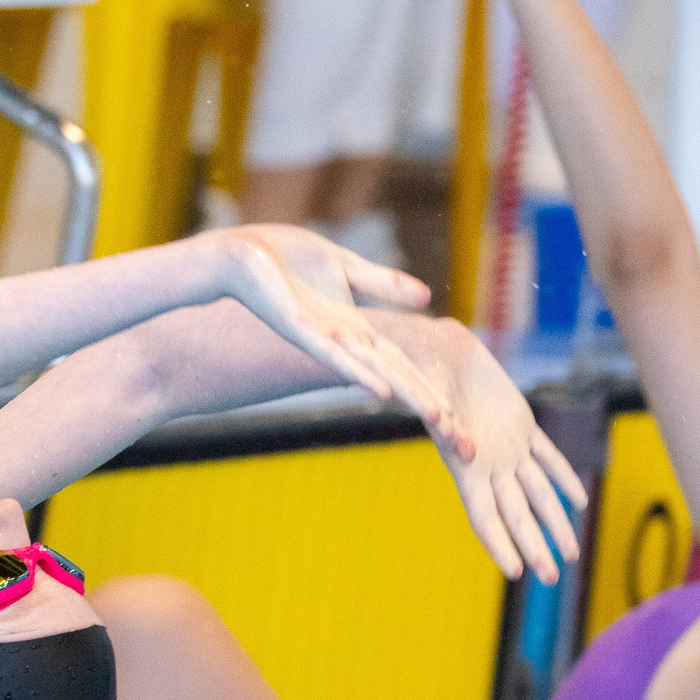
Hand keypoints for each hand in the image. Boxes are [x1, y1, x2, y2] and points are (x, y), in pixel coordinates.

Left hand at [207, 224, 464, 453]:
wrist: (235, 254)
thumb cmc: (281, 259)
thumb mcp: (343, 267)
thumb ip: (381, 284)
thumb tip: (425, 296)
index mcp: (356, 329)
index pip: (405, 367)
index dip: (436, 394)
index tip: (464, 425)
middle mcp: (344, 342)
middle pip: (398, 380)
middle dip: (432, 409)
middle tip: (465, 445)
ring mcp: (322, 338)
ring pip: (373, 373)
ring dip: (407, 396)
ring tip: (439, 420)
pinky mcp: (298, 328)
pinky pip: (332, 355)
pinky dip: (358, 371)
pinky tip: (379, 390)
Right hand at [376, 312, 588, 582]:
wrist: (433, 346)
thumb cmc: (423, 368)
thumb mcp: (429, 393)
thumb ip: (445, 423)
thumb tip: (467, 453)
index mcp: (464, 464)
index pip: (484, 516)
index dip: (500, 545)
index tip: (517, 572)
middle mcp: (487, 463)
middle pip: (516, 514)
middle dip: (535, 546)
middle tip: (553, 578)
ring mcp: (506, 446)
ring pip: (537, 492)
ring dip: (554, 522)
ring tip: (572, 554)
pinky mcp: (521, 424)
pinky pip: (548, 457)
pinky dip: (563, 477)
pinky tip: (578, 501)